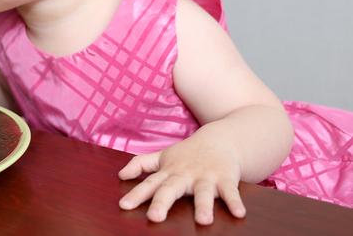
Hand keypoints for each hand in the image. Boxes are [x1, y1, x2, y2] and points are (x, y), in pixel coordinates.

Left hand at [117, 137, 246, 224]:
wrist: (220, 138)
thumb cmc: (188, 153)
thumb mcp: (163, 156)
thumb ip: (141, 164)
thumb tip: (120, 174)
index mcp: (169, 172)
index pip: (149, 184)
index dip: (136, 194)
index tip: (123, 205)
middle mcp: (185, 175)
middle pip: (172, 189)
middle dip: (162, 203)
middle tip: (154, 217)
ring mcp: (206, 176)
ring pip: (203, 192)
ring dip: (203, 205)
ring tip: (203, 221)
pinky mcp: (226, 178)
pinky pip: (231, 191)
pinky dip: (235, 201)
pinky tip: (239, 214)